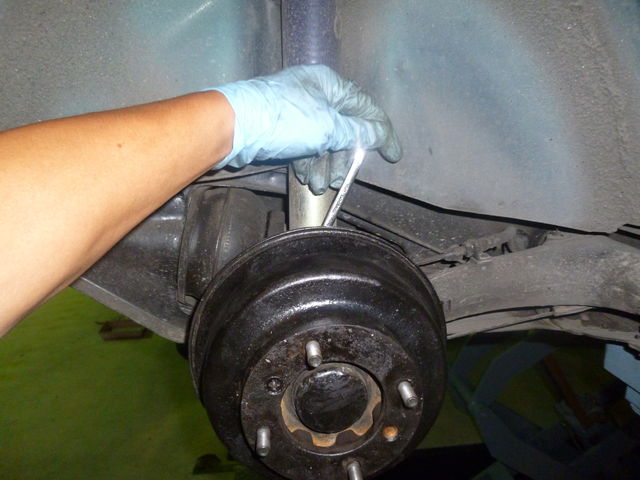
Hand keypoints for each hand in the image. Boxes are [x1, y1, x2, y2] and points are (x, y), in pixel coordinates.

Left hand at [211, 64, 401, 193]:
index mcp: (329, 84)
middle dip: (344, 157)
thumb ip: (358, 133)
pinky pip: (304, 147)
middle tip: (343, 179)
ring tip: (321, 185)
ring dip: (325, 165)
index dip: (383, 133)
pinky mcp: (281, 128)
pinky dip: (308, 163)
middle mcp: (314, 94)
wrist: (235, 127)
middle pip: (343, 128)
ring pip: (323, 141)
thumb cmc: (284, 120)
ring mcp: (296, 111)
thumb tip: (379, 135)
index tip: (394, 155)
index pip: (366, 108)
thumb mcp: (328, 127)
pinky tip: (306, 179)